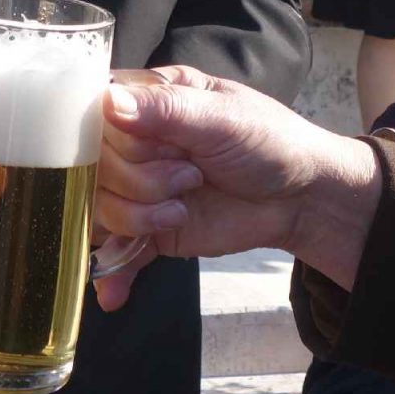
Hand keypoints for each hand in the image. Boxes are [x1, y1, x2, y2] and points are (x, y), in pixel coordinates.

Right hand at [91, 65, 380, 310]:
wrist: (301, 199)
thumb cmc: (267, 141)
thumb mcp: (222, 116)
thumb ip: (165, 109)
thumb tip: (109, 103)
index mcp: (149, 99)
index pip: (94, 112)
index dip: (110, 134)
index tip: (148, 145)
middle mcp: (135, 142)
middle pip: (94, 165)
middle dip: (139, 178)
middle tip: (189, 177)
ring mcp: (139, 187)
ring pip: (100, 207)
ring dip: (138, 216)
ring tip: (182, 208)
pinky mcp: (150, 229)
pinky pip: (118, 250)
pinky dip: (114, 272)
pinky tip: (112, 293)